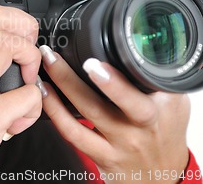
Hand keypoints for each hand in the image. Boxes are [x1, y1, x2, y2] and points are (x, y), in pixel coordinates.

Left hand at [40, 45, 189, 183]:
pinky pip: (73, 134)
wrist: (161, 171)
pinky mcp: (101, 156)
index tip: (94, 63)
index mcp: (159, 109)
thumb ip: (151, 76)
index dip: (114, 83)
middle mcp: (139, 128)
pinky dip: (55, 112)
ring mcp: (119, 143)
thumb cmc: (164, 130)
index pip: (139, 95)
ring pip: (84, 117)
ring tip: (45, 68)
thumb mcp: (172, 101)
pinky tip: (45, 94)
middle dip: (74, 80)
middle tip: (54, 58)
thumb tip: (126, 47)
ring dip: (60, 91)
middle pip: (106, 104)